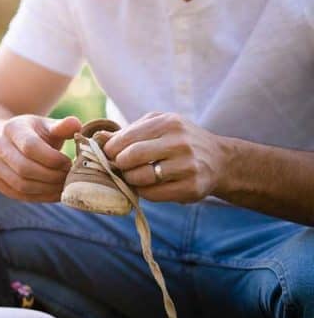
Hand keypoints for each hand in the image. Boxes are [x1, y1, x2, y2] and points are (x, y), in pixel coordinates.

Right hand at [0, 115, 80, 201]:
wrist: (9, 142)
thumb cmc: (35, 134)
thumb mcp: (48, 126)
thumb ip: (62, 127)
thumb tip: (75, 124)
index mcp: (11, 128)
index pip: (30, 147)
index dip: (53, 159)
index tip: (69, 163)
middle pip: (24, 168)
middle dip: (51, 176)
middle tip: (69, 178)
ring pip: (21, 185)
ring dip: (47, 189)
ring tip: (63, 186)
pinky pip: (19, 196)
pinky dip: (40, 197)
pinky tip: (54, 193)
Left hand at [104, 112, 225, 202]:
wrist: (219, 160)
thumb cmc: (179, 141)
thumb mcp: (158, 126)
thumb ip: (128, 132)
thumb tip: (97, 138)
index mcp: (168, 123)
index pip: (125, 139)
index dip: (110, 150)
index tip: (108, 155)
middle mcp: (180, 143)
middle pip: (131, 157)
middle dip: (119, 165)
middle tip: (119, 167)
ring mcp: (188, 166)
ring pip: (141, 177)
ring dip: (130, 180)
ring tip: (133, 176)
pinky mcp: (192, 187)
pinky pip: (153, 194)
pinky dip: (144, 192)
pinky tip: (148, 186)